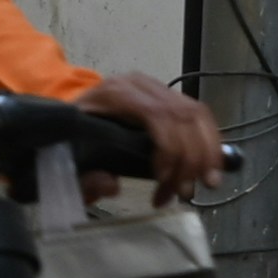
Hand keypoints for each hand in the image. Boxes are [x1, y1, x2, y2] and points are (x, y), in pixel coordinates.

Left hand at [82, 69, 231, 203]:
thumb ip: (84, 178)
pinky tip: (208, 168)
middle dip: (191, 158)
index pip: (157, 114)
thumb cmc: (69, 141)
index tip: (164, 181)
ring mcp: (157, 89)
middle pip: (183, 116)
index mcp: (115, 94)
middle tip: (185, 192)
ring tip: (206, 184)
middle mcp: (140, 85)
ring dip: (207, 152)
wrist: (67, 119)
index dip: (169, 149)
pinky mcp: (168, 98)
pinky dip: (209, 143)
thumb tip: (110, 185)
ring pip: (197, 115)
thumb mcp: (68, 161)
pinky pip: (199, 116)